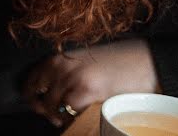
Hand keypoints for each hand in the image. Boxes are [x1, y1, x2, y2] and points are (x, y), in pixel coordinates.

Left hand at [24, 38, 158, 126]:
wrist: (146, 60)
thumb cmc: (118, 62)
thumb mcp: (85, 62)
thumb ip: (67, 71)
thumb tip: (52, 91)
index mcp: (59, 57)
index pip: (31, 79)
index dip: (30, 95)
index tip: (35, 104)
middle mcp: (61, 65)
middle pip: (36, 94)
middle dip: (42, 108)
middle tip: (53, 116)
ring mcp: (72, 76)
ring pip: (49, 104)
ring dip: (56, 116)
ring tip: (65, 120)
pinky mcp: (87, 89)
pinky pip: (68, 110)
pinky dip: (70, 118)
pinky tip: (77, 119)